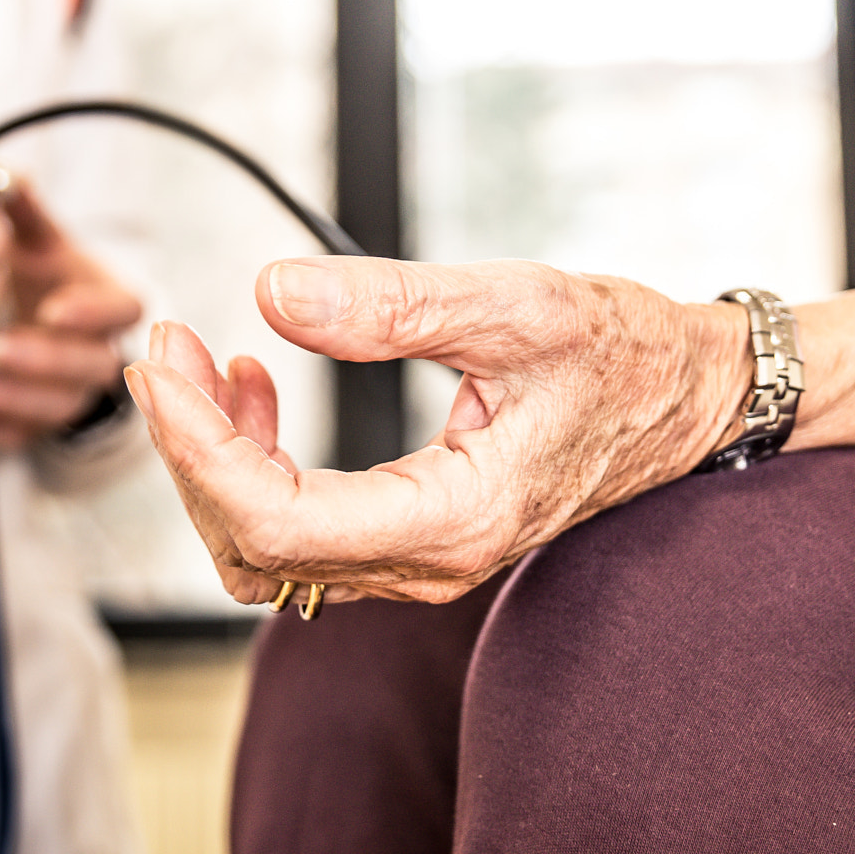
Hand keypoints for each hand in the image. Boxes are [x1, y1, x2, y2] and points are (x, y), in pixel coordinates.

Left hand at [0, 182, 141, 450]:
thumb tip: (4, 177)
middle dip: (42, 360)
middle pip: (95, 368)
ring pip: (55, 410)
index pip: (127, 311)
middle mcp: (94, 351)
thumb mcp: (26, 236)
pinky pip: (15, 436)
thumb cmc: (25, 271)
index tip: (52, 306)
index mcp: (103, 300)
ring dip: (6, 396)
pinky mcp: (32, 424)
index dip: (97, 314)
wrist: (15, 316)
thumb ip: (18, 210)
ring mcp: (67, 393)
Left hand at [124, 258, 751, 604]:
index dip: (200, 447)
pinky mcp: (414, 534)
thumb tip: (271, 293)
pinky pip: (303, 531)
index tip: (167, 363)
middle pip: (254, 545)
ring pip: (267, 551)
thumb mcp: (520, 306)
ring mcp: (420, 557)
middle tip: (163, 348)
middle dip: (189, 449)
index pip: (280, 520)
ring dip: (216, 462)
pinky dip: (256, 466)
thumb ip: (397, 304)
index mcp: (457, 517)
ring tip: (206, 364)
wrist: (691, 397)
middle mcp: (431, 560)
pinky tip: (258, 386)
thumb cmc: (625, 353)